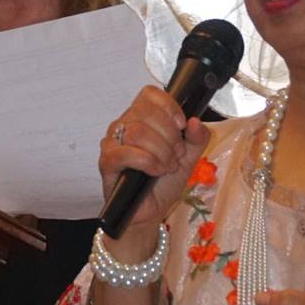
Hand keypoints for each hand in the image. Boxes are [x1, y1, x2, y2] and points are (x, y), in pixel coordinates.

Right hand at [99, 86, 208, 241]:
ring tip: (168, 166)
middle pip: (146, 112)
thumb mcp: (189, 157)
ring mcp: (112, 142)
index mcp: (141, 117)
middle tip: (177, 155)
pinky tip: (156, 171)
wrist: (150, 211)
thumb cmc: (164, 181)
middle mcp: (124, 125)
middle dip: (169, 135)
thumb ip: (197, 139)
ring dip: (160, 150)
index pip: (149, 94)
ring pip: (137, 131)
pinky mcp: (106, 162)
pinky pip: (125, 153)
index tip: (182, 126)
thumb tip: (196, 122)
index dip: (169, 106)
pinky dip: (147, 162)